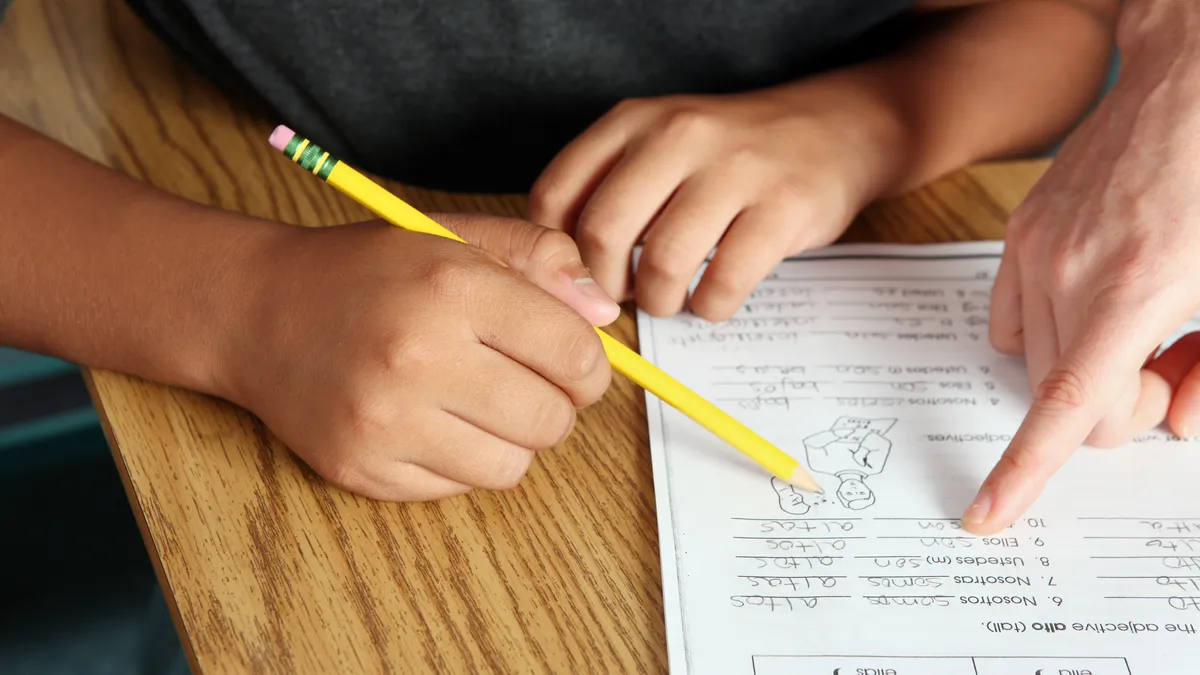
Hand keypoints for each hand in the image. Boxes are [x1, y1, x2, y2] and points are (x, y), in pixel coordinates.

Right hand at [220, 214, 619, 500]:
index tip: (572, 363)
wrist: (257, 310)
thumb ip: (540, 260)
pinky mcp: (361, 470)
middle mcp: (417, 357)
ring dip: (509, 439)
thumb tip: (604, 314)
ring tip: (476, 402)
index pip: (575, 355)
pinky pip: (457, 489)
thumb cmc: (367, 273)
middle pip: (550, 420)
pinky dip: (460, 462)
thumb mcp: (454, 237)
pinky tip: (430, 422)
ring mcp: (385, 423)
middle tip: (523, 382)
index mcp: (452, 289)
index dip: (588, 366)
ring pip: (511, 467)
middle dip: (553, 405)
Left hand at [530, 84, 902, 319]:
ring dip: (660, 302)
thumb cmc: (731, 154)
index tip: (579, 275)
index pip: (556, 196)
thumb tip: (563, 267)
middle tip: (625, 297)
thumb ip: (608, 189)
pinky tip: (715, 299)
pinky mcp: (783, 208)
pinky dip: (711, 307)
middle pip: (602, 234)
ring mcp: (734, 169)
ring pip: (662, 263)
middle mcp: (678, 135)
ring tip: (672, 299)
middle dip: (605, 286)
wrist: (835, 129)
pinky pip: (724, 282)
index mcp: (633, 121)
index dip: (558, 253)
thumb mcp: (659, 144)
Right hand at [965, 17, 1199, 533]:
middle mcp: (1069, 272)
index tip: (986, 514)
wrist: (1194, 72)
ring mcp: (1036, 248)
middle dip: (1117, 406)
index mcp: (1134, 289)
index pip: (1067, 408)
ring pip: (1033, 361)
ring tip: (1139, 328)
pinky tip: (1092, 304)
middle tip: (1171, 367)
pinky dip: (1047, 334)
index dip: (1022, 473)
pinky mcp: (1023, 232)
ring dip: (1081, 369)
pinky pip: (1009, 318)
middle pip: (1061, 398)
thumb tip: (1177, 423)